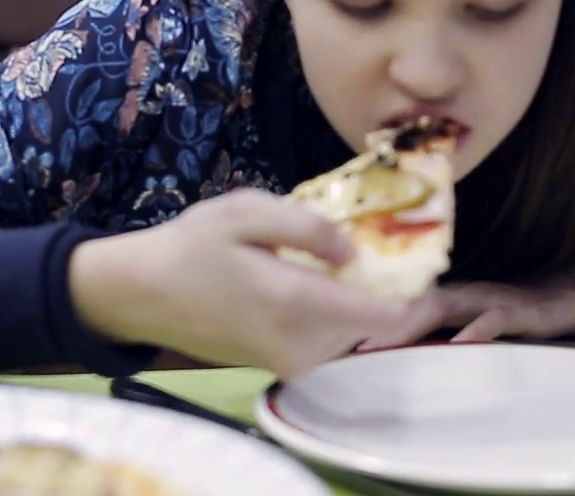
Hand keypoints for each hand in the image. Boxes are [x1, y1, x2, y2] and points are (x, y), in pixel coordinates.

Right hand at [68, 190, 409, 379]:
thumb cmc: (193, 246)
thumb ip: (306, 225)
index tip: (432, 256)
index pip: (384, 314)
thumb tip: (352, 249)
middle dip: (396, 288)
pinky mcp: (282, 364)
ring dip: (369, 300)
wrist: (143, 294)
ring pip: (356, 332)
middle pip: (377, 324)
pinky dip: (342, 311)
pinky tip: (331, 278)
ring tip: (366, 257)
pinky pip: (332, 338)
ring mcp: (290, 361)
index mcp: (295, 303)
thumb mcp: (246, 211)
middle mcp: (299, 344)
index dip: (418, 288)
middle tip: (403, 246)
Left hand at [358, 260, 574, 348]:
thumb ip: (438, 328)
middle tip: (352, 344)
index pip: (402, 300)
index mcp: (446, 296)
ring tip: (388, 342)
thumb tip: (396, 345)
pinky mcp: (515, 310)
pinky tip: (461, 343)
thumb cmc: (510, 310)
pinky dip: (476, 330)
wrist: (565, 294)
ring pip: (444, 306)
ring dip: (415, 324)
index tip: (338, 333)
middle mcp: (460, 292)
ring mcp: (486, 299)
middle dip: (381, 322)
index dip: (370, 313)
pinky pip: (493, 319)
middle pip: (413, 302)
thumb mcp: (469, 319)